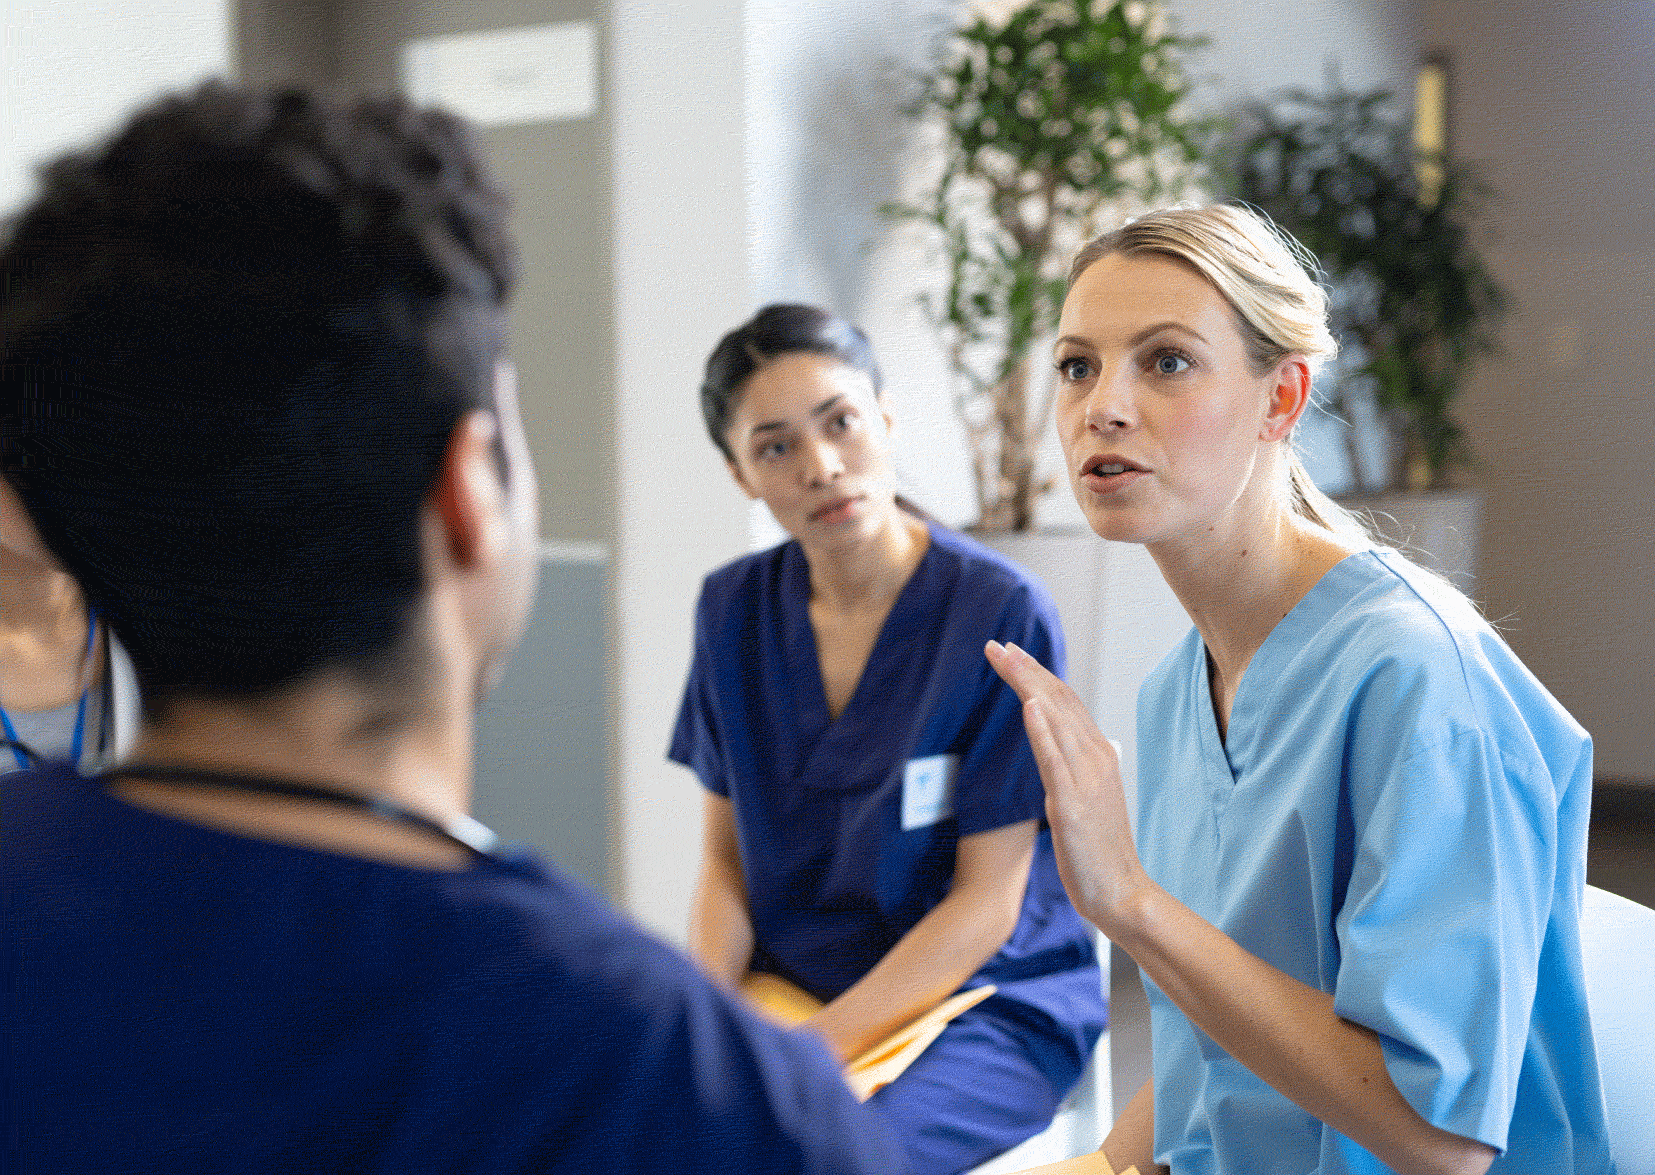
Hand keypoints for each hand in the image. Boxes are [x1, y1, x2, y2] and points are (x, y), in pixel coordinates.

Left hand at [984, 640, 1151, 930]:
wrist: (1121, 892)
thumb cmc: (1101, 848)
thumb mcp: (1093, 798)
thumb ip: (1088, 767)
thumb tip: (1095, 743)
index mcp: (1099, 754)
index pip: (1065, 701)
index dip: (1037, 674)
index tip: (1010, 653)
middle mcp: (1096, 758)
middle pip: (1058, 701)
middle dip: (1026, 670)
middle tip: (996, 645)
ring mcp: (1086, 780)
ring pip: (1055, 720)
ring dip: (1029, 686)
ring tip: (1006, 659)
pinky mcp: (1073, 806)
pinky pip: (1056, 761)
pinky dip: (1043, 731)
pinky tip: (1029, 706)